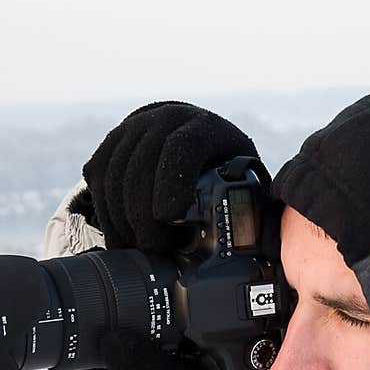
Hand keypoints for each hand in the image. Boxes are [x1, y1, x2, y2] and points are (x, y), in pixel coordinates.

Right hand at [76, 100, 259, 251]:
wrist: (194, 138)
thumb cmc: (226, 171)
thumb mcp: (246, 181)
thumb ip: (253, 206)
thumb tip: (271, 250)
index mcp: (205, 128)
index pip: (180, 148)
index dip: (170, 184)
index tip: (170, 219)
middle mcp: (166, 119)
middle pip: (139, 167)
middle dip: (142, 216)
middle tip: (154, 249)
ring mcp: (135, 127)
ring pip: (113, 174)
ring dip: (119, 217)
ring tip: (136, 246)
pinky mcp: (112, 141)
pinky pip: (98, 174)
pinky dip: (104, 208)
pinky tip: (120, 231)